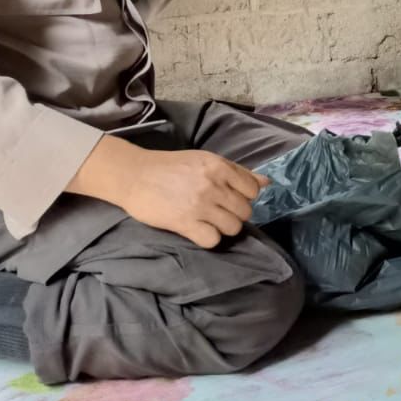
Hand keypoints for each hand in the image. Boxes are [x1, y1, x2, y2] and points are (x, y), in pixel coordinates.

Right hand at [69, 136, 267, 247]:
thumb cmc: (171, 167)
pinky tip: (199, 230)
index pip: (252, 190)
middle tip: (218, 212)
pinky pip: (213, 240)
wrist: (135, 175)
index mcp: (219, 166)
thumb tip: (266, 182)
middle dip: (235, 214)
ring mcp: (200, 205)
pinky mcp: (185, 223)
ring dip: (224, 228)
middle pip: (244, 211)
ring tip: (209, 222)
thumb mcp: (206, 160)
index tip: (230, 198)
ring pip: (233, 227)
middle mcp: (213, 185)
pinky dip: (209, 238)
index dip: (244, 197)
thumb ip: (237, 171)